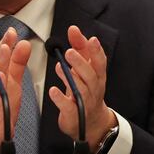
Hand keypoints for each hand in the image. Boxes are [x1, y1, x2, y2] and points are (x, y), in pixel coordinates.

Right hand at [0, 27, 30, 153]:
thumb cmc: (1, 108)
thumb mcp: (13, 84)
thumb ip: (18, 64)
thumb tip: (23, 44)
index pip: (3, 56)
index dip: (8, 42)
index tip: (14, 29)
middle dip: (3, 48)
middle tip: (10, 34)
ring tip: (5, 49)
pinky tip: (2, 77)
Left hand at [48, 25, 115, 150]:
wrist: (91, 123)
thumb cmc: (87, 91)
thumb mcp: (86, 70)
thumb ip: (80, 50)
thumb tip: (74, 30)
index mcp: (97, 77)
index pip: (99, 63)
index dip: (96, 51)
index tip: (91, 39)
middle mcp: (93, 89)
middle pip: (90, 75)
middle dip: (81, 63)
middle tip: (70, 52)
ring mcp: (84, 102)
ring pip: (81, 89)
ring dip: (71, 78)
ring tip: (60, 67)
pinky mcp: (73, 114)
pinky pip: (68, 107)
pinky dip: (61, 99)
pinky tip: (53, 91)